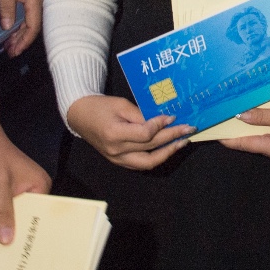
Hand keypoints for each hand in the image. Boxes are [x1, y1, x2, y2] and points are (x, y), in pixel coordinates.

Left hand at [0, 0, 43, 55]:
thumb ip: (7, 9)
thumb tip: (7, 27)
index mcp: (36, 0)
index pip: (33, 27)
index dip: (24, 42)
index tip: (14, 51)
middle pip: (33, 25)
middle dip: (21, 40)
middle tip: (10, 51)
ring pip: (32, 18)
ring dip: (21, 31)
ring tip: (9, 42)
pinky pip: (30, 11)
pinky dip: (21, 21)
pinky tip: (13, 25)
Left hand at [0, 132, 50, 243]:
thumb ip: (2, 212)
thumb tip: (7, 239)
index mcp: (39, 186)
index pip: (41, 216)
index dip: (34, 234)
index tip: (28, 254)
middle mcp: (30, 191)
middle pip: (26, 220)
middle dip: (17, 236)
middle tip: (12, 261)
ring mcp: (14, 194)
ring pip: (11, 219)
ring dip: (2, 231)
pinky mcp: (0, 196)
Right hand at [66, 95, 190, 169]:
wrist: (80, 116)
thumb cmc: (100, 106)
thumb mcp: (121, 104)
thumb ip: (141, 115)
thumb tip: (164, 121)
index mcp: (115, 134)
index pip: (145, 134)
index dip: (161, 125)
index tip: (173, 116)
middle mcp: (116, 151)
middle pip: (151, 147)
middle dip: (172, 137)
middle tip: (189, 129)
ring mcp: (117, 159)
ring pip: (149, 162)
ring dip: (168, 153)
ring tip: (182, 142)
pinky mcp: (119, 162)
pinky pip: (142, 164)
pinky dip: (156, 157)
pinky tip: (168, 148)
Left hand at [220, 105, 269, 162]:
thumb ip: (261, 116)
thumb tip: (240, 116)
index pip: (243, 144)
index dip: (227, 138)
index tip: (214, 133)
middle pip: (253, 144)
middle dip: (240, 133)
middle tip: (227, 121)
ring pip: (264, 144)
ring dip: (254, 133)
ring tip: (242, 120)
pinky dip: (267, 134)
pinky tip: (264, 124)